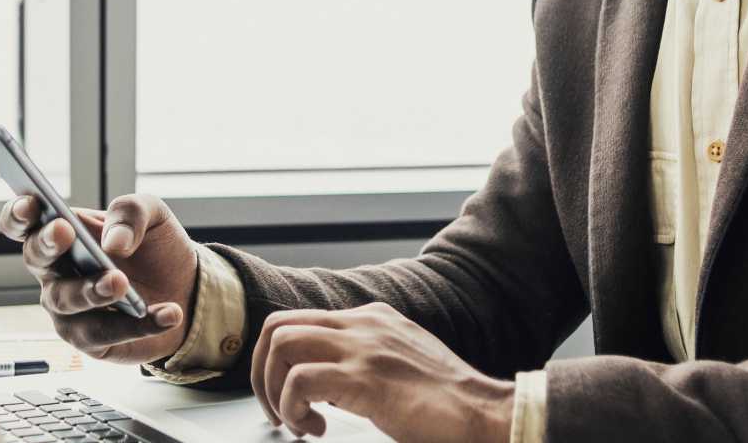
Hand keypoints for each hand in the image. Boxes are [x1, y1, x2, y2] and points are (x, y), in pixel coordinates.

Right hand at [0, 191, 197, 364]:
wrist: (186, 289)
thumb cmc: (154, 248)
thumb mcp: (152, 214)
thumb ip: (130, 213)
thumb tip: (112, 242)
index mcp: (62, 232)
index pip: (24, 223)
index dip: (18, 213)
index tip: (30, 205)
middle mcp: (56, 271)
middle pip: (36, 258)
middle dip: (47, 244)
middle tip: (66, 233)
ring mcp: (68, 308)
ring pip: (66, 300)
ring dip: (92, 290)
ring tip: (122, 283)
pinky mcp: (90, 340)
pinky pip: (107, 333)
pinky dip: (140, 324)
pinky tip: (167, 313)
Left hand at [251, 302, 515, 442]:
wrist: (484, 413)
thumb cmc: (448, 400)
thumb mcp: (403, 358)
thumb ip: (371, 354)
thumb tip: (332, 376)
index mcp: (371, 318)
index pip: (299, 318)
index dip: (278, 358)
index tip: (284, 392)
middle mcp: (362, 324)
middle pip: (277, 325)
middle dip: (262, 371)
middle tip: (276, 408)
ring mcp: (363, 348)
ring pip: (281, 344)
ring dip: (274, 389)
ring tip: (296, 421)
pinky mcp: (365, 379)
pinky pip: (300, 381)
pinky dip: (294, 409)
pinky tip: (315, 429)